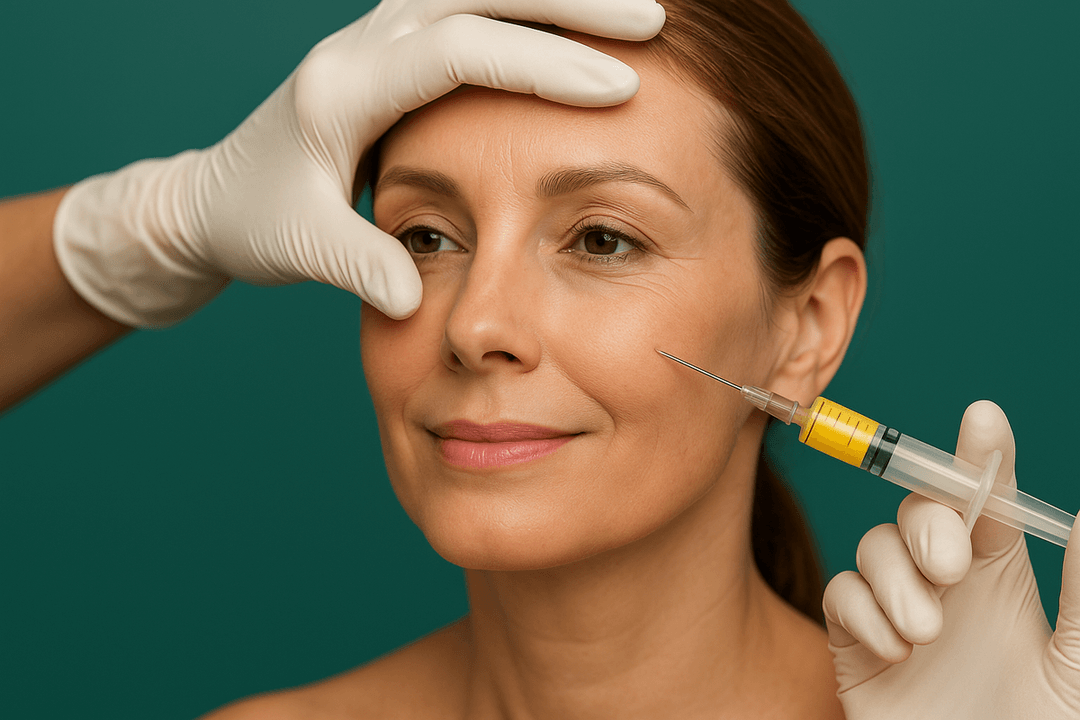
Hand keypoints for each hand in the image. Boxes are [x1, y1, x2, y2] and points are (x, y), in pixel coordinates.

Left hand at [54, 0, 665, 326]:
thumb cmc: (257, 221)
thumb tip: (416, 297)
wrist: (214, 196)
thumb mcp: (300, 249)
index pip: (458, 53)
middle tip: (652, 20)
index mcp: (343, 89)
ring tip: (632, 9)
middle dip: (569, 2)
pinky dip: (524, 8)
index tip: (618, 90)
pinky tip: (572, 20)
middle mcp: (361, 44)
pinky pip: (466, 8)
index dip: (542, 65)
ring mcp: (375, 37)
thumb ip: (359, 264)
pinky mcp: (390, 47)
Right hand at [823, 400, 1079, 718]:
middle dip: (928, 525)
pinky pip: (841, 595)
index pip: (987, 498)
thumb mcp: (1077, 665)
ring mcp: (898, 610)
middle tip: (951, 569)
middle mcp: (946, 583)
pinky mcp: (855, 641)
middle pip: (919, 512)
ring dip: (896, 580)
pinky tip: (895, 651)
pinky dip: (863, 613)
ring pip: (874, 547)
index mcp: (1001, 575)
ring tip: (927, 633)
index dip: (981, 457)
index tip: (984, 419)